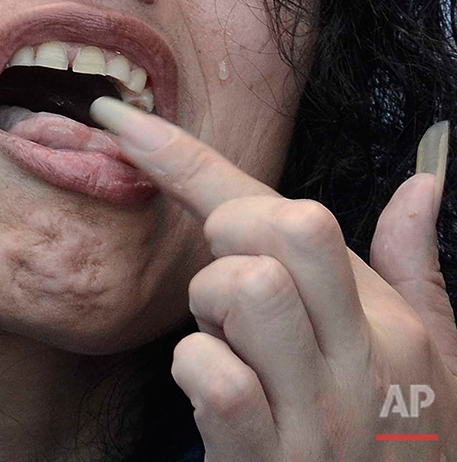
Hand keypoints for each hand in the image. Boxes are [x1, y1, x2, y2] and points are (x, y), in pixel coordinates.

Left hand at [91, 98, 456, 460]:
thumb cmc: (402, 440)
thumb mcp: (434, 358)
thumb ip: (414, 266)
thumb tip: (422, 183)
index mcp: (389, 323)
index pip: (294, 214)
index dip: (195, 157)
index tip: (125, 122)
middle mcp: (356, 360)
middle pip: (284, 228)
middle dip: (231, 234)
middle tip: (233, 280)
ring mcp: (312, 416)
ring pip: (246, 289)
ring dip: (210, 305)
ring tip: (229, 338)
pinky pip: (214, 379)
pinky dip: (196, 370)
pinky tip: (216, 395)